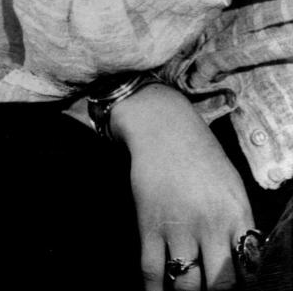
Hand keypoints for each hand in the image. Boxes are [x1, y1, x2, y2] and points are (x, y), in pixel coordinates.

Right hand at [111, 83, 253, 290]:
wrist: (161, 125)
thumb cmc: (198, 153)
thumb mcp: (231, 185)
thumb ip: (238, 223)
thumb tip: (242, 262)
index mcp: (237, 215)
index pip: (250, 269)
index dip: (242, 288)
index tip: (232, 290)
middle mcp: (211, 225)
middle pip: (221, 285)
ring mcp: (179, 226)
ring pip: (187, 284)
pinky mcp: (149, 222)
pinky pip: (153, 268)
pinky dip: (154, 288)